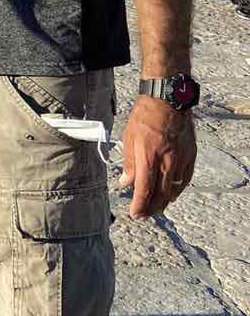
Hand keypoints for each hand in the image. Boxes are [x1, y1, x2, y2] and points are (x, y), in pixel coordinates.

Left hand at [121, 95, 196, 217]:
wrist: (167, 100)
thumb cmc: (145, 116)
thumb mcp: (129, 138)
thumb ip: (128, 163)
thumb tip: (125, 182)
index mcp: (148, 158)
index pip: (144, 190)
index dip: (139, 205)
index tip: (135, 214)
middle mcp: (166, 162)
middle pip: (160, 195)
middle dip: (151, 208)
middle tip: (144, 214)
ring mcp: (181, 160)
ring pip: (174, 190)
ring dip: (165, 202)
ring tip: (156, 207)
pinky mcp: (190, 155)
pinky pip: (185, 179)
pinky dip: (178, 190)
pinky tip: (172, 193)